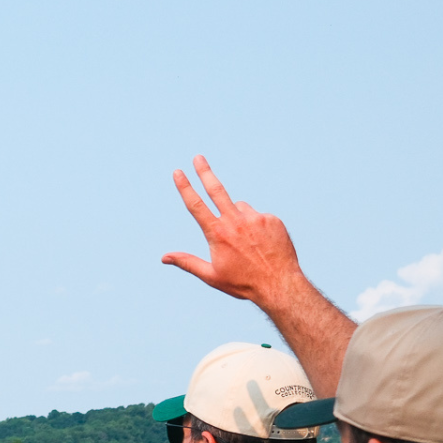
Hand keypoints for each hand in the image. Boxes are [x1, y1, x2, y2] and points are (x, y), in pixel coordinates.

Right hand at [162, 156, 305, 308]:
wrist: (279, 284)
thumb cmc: (243, 283)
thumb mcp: (211, 276)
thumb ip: (187, 262)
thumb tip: (164, 257)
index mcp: (218, 234)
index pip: (196, 205)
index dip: (185, 187)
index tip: (179, 172)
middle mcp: (235, 221)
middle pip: (216, 190)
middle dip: (205, 172)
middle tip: (198, 157)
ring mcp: (255, 218)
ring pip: (240, 208)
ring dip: (237, 217)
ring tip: (246, 243)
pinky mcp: (272, 219)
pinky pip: (259, 216)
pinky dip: (256, 225)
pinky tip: (261, 244)